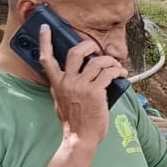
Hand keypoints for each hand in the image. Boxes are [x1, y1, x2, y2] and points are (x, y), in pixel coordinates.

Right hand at [37, 23, 124, 147]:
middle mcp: (68, 81)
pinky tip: (121, 74)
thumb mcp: (60, 102)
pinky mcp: (96, 92)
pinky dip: (117, 71)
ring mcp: (81, 86)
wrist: (80, 138)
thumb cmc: (73, 122)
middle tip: (96, 49)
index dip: (45, 41)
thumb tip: (63, 79)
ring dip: (110, 61)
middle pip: (76, 52)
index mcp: (57, 83)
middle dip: (89, 46)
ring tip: (116, 66)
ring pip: (97, 62)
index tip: (46, 28)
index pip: (46, 59)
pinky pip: (108, 73)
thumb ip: (61, 88)